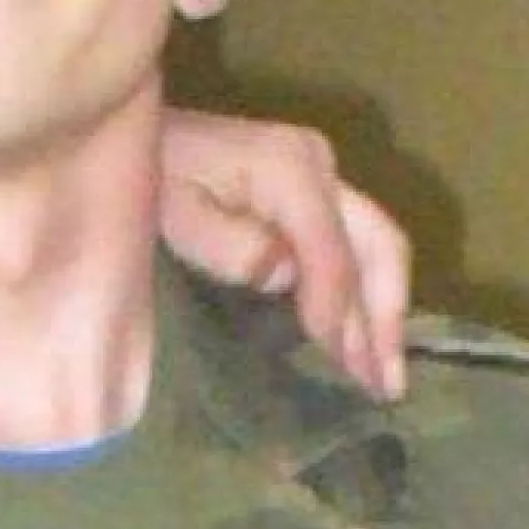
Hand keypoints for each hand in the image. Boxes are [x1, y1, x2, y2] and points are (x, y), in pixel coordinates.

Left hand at [158, 108, 409, 399]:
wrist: (140, 139)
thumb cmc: (153, 181)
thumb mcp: (177, 215)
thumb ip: (231, 246)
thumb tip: (285, 274)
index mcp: (291, 168)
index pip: (333, 254)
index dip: (337, 314)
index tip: (339, 368)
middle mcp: (321, 165)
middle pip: (379, 246)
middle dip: (386, 320)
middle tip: (387, 388)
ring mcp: (323, 175)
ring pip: (376, 248)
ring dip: (382, 315)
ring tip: (384, 381)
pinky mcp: (315, 191)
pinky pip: (354, 245)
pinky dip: (363, 295)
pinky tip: (361, 341)